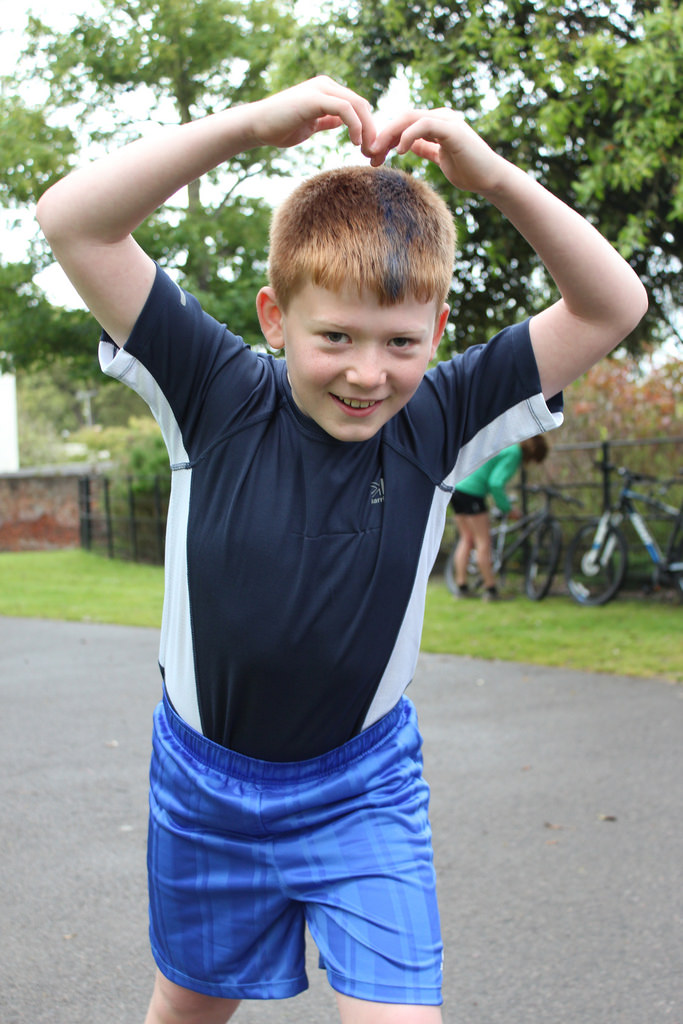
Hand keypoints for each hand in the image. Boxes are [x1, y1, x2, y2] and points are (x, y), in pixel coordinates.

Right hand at [250, 76, 375, 154]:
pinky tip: (354, 141)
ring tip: (365, 149)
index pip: (357, 105)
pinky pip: (345, 108)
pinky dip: (355, 125)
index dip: (367, 127)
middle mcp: (325, 85)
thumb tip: (341, 122)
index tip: (368, 149)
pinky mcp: (315, 98)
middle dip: (371, 129)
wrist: (256, 126)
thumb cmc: (279, 128)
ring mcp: (320, 89)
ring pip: (357, 105)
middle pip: (361, 104)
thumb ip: (327, 120)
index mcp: (326, 91)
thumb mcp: (310, 125)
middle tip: (372, 152)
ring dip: (366, 129)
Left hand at [370, 109, 508, 194]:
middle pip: (402, 118)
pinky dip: (408, 135)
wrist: (491, 178)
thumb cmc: (469, 171)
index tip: (371, 157)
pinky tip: (399, 150)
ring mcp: (447, 121)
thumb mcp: (440, 158)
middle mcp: (440, 118)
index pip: (403, 124)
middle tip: (368, 154)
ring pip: (410, 118)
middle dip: (382, 135)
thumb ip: (424, 148)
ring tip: (378, 151)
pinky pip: (424, 125)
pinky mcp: (453, 129)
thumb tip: (405, 145)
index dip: (385, 138)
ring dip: (390, 134)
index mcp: (435, 124)